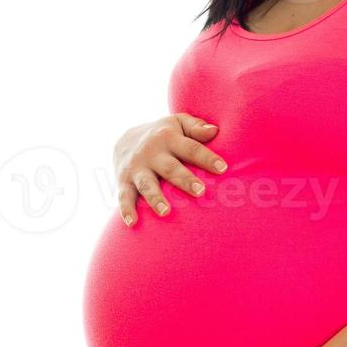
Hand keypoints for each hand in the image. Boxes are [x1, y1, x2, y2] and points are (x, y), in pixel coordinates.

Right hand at [113, 114, 228, 225]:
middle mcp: (152, 153)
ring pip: (146, 184)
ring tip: (165, 212)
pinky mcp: (123, 181)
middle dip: (184, 179)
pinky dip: (126, 209)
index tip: (223, 168)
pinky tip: (132, 222)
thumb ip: (196, 127)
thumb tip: (215, 132)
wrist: (125, 139)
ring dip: (155, 198)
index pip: (190, 148)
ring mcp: (136, 168)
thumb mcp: (178, 123)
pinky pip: (123, 196)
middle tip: (200, 191)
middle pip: (170, 167)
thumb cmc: (163, 134)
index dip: (206, 158)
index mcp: (168, 138)